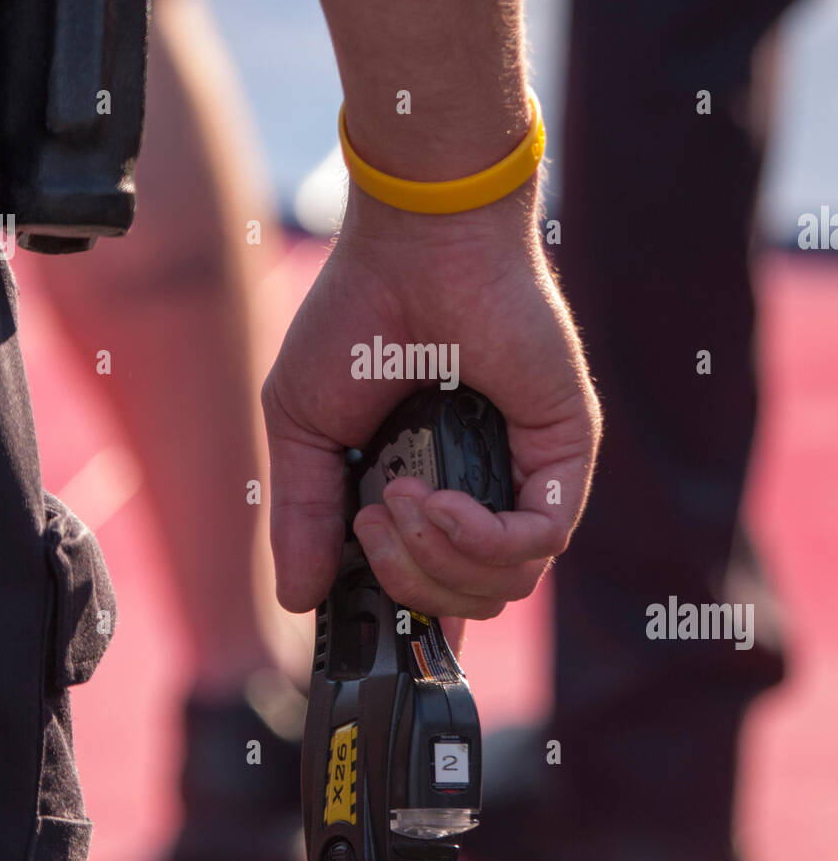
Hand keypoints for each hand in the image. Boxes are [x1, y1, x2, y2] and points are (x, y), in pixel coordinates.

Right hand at [262, 179, 600, 616]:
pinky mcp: (562, 454)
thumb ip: (304, 515)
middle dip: (408, 584)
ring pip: (505, 584)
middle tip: (372, 523)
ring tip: (400, 502)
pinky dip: (482, 540)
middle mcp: (482, 490)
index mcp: (426, 487)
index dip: (401, 613)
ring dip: (437, 561)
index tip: (360, 611)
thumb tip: (298, 600)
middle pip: (466, 600)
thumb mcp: (306, 427)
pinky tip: (439, 501)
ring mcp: (525, 475)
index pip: (434, 586)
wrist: (416, 248)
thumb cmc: (358, 317)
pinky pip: (540, 541)